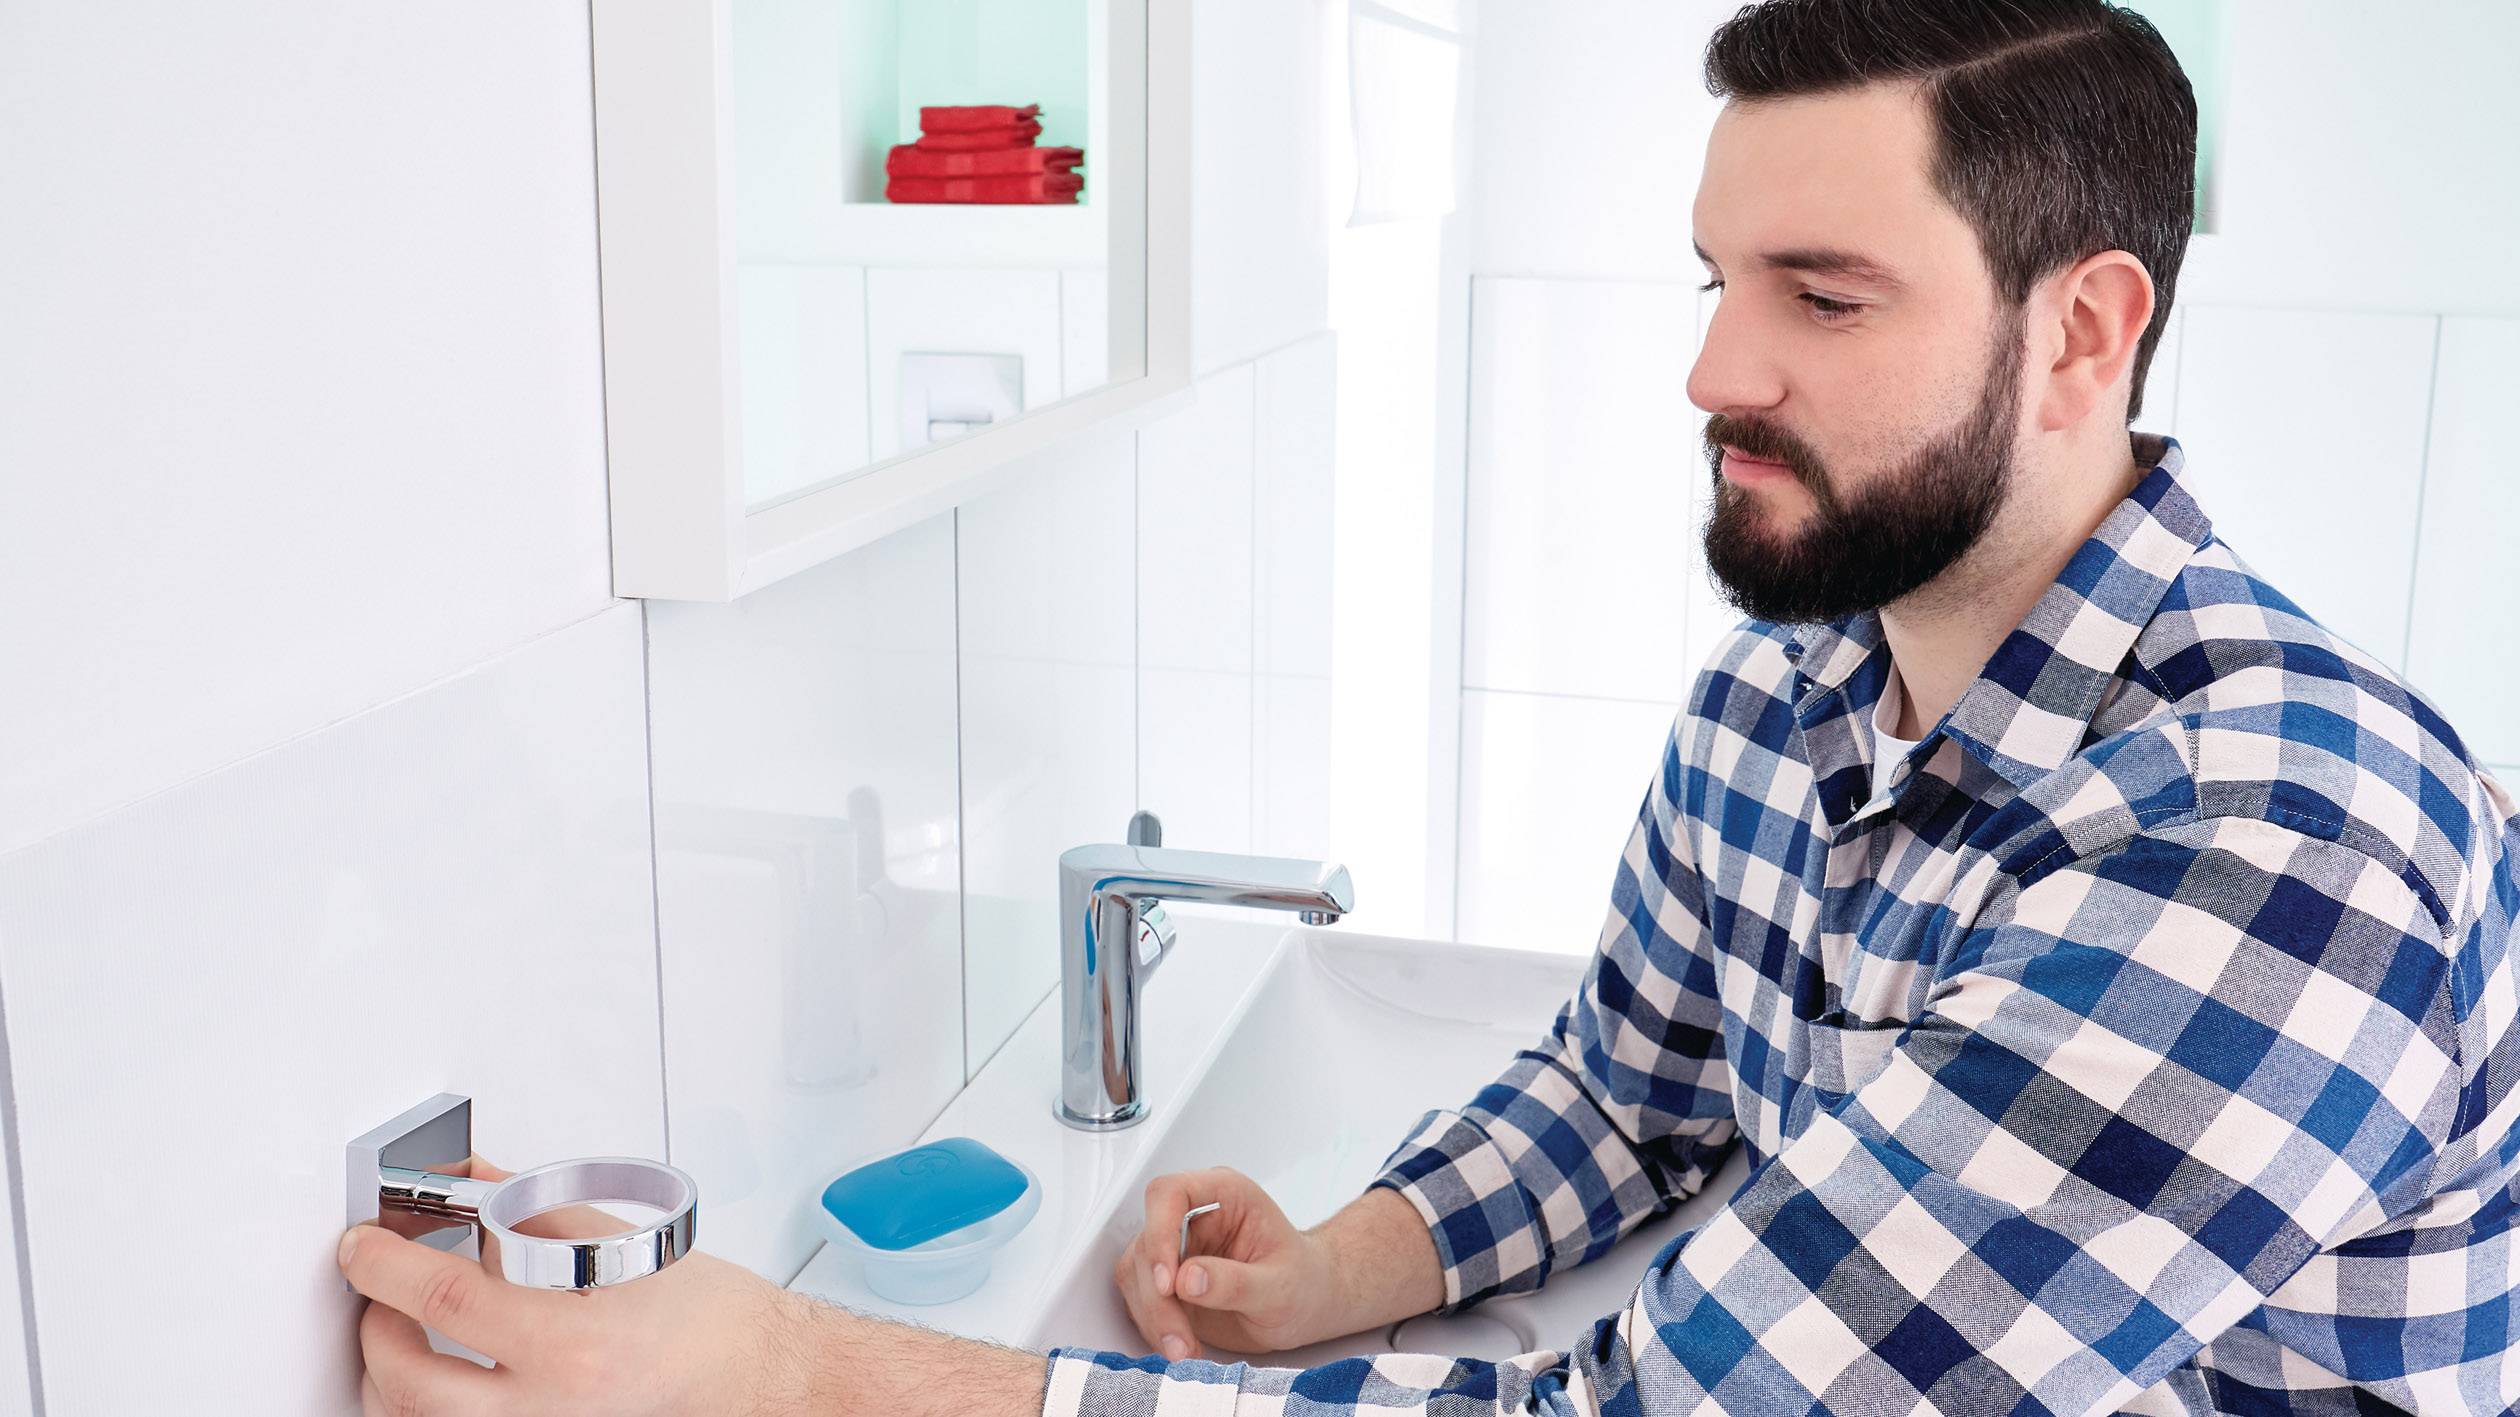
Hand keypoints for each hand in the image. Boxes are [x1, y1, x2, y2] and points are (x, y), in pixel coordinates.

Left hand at [339, 1156, 819, 1415]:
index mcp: (572, 1343)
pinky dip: (427, 1403)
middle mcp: (549, 1406)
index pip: (445, 1299)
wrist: (752, 1372)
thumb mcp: (619, 1244)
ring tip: (400, 1325)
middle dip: (373, 1323)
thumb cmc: (706, 1315)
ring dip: (388, 1371)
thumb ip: (533, 1214)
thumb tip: (468, 1188)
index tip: (362, 1242)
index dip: (386, 1263)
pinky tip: (436, 1370)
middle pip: (407, 1380)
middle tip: (375, 1282)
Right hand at [1110, 1167, 1336, 1359]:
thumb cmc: (1303, 1282)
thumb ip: (1236, 1282)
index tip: (1169, 1283)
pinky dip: (1156, 1328)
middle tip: (1180, 1337)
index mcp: (1225, 1195)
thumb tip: (1187, 1279)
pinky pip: (1142, 1301)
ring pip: (1136, 1275)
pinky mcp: (1168, 1282)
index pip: (1170, 1193)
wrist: (1307, 1306)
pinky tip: (1182, 1347)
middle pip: (1147, 1243)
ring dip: (1154, 1318)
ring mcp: (1177, 1249)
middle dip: (1158, 1297)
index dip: (1159, 1232)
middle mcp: (1193, 1217)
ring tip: (1186, 1349)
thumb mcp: (1280, 1286)